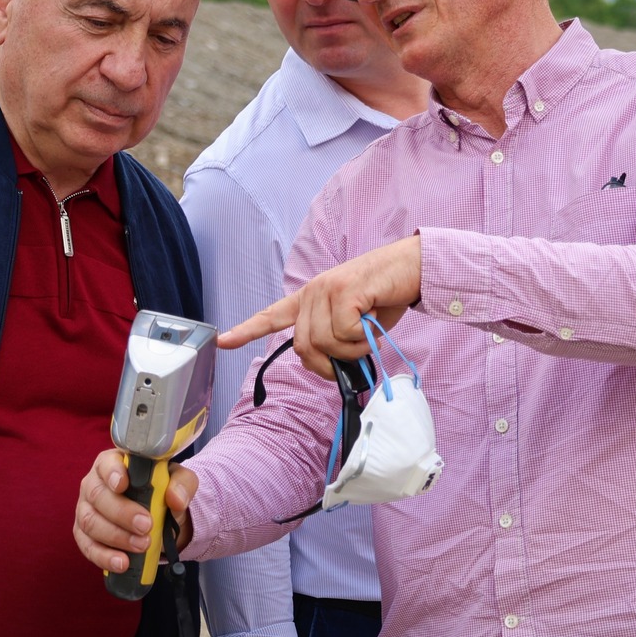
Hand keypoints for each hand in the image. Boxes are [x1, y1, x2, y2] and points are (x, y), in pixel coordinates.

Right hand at [73, 450, 197, 573]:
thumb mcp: (179, 481)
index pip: (106, 463)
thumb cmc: (163, 491)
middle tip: (146, 526)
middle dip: (122, 513)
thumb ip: (182, 484)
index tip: (122, 484)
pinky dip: (105, 557)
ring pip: (91, 523)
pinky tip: (122, 563)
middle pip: (98, 496)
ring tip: (142, 546)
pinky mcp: (84, 535)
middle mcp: (94, 484)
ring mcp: (86, 510)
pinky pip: (88, 547)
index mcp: (113, 463)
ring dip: (116, 537)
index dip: (112, 473)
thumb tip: (175, 499)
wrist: (160, 517)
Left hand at [220, 235, 421, 379]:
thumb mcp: (356, 322)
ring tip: (370, 332)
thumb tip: (333, 368)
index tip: (222, 341)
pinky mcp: (344, 291)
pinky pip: (344, 334)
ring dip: (353, 351)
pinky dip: (363, 340)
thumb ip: (337, 340)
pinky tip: (374, 323)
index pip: (273, 315)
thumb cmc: (387, 296)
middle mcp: (313, 291)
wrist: (413, 268)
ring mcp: (326, 289)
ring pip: (325, 343)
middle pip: (304, 347)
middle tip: (356, 356)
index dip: (247, 330)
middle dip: (329, 364)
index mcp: (310, 298)